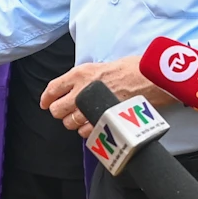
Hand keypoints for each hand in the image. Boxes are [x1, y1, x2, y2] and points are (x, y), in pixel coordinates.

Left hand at [42, 59, 172, 136]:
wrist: (152, 79)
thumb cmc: (134, 69)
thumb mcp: (104, 66)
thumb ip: (86, 78)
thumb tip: (76, 87)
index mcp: (80, 73)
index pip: (53, 88)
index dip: (46, 98)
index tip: (45, 103)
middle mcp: (82, 90)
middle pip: (57, 109)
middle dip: (60, 112)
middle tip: (68, 111)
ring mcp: (91, 107)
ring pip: (69, 123)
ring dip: (74, 122)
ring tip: (84, 117)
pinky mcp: (102, 120)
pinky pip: (85, 132)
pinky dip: (87, 131)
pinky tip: (94, 125)